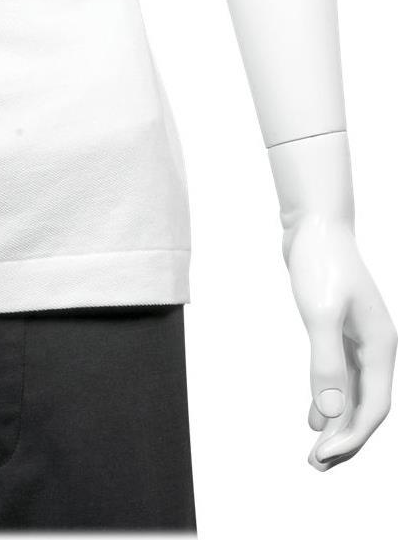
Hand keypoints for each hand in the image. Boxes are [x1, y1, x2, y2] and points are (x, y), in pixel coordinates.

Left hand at [284, 215, 396, 470]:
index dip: (350, 438)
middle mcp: (376, 349)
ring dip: (337, 425)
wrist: (315, 227)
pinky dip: (330, 400)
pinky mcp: (340, 332)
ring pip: (354, 395)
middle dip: (346, 441)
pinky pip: (342, 378)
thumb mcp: (320, 315)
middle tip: (316, 467)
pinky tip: (314, 417)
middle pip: (367, 408)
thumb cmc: (321, 265)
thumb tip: (331, 412)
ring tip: (315, 453)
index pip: (372, 409)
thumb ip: (326, 362)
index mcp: (381, 349)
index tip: (320, 458)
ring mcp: (359, 341)